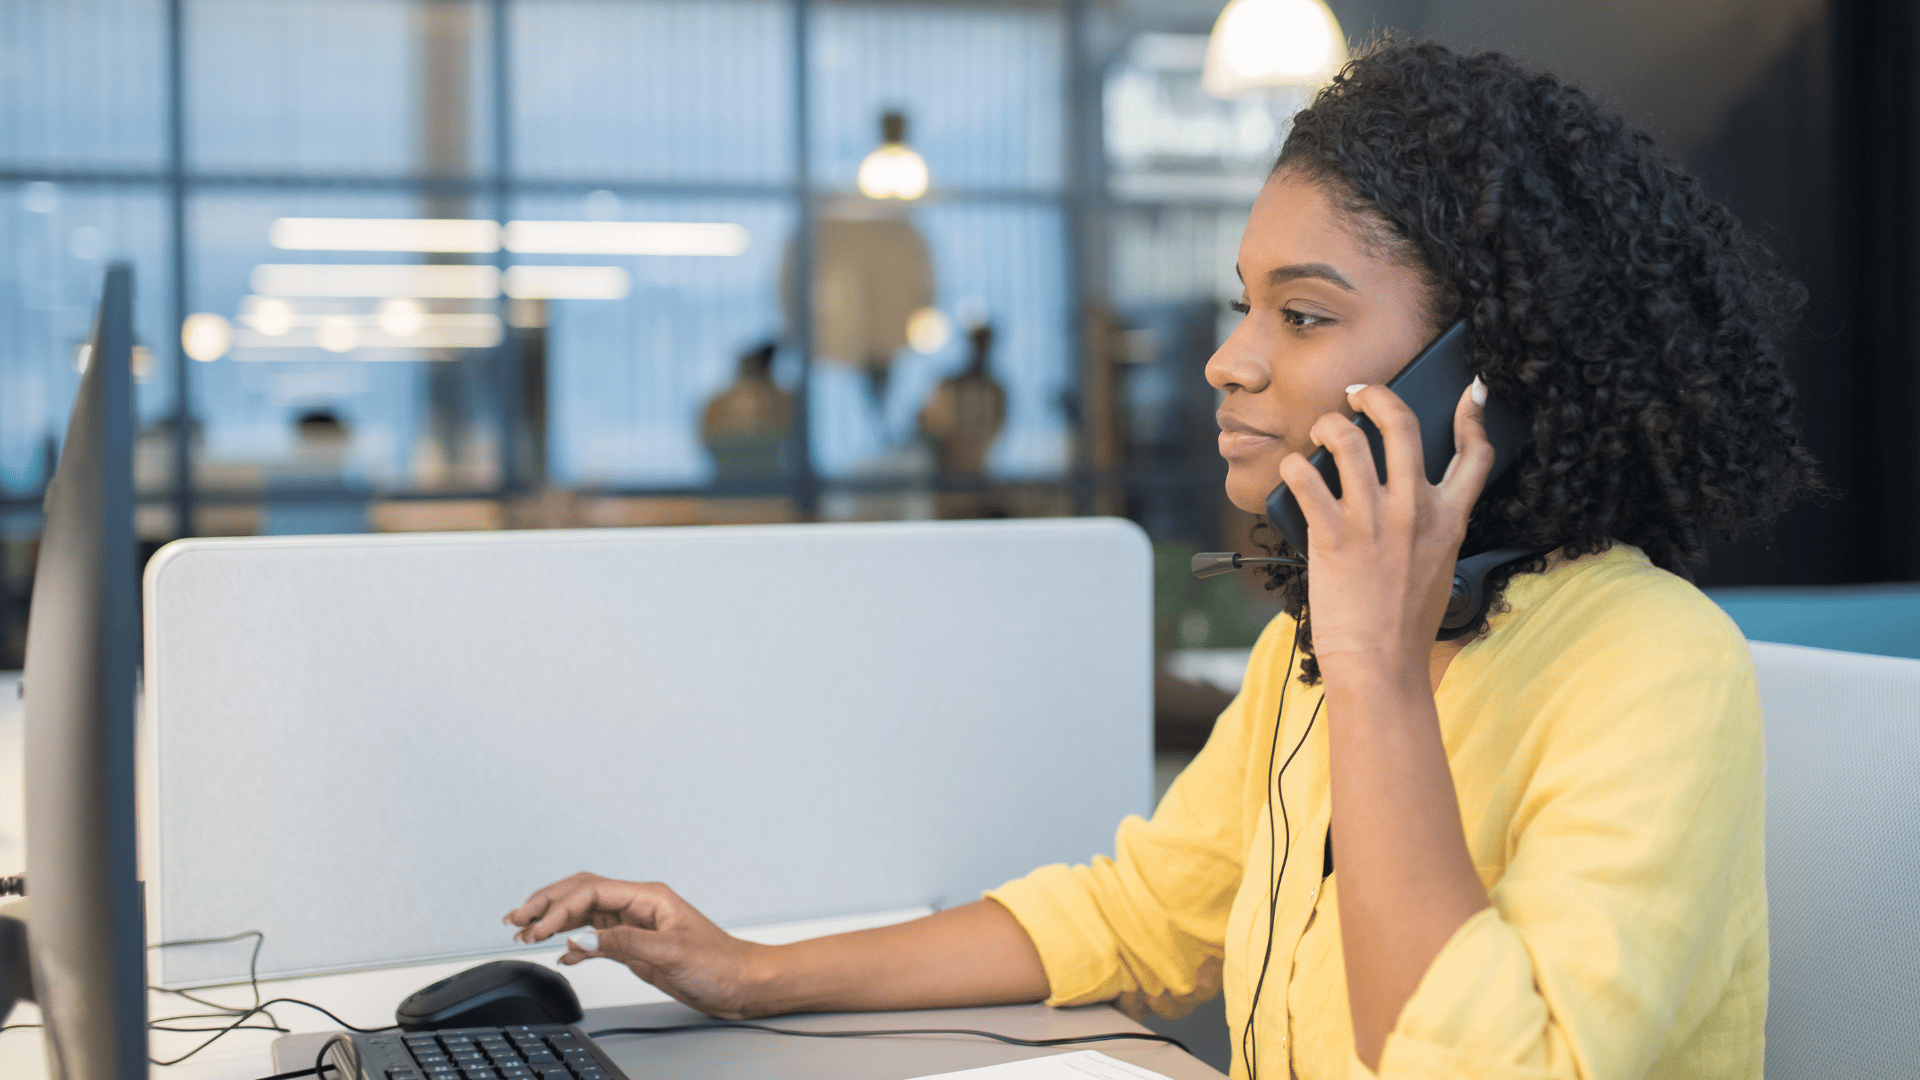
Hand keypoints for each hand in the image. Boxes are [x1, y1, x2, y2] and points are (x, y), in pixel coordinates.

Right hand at [504, 872, 773, 1018]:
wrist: (742, 983)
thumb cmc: (720, 963)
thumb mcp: (673, 952)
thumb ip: (627, 942)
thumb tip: (585, 938)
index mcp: (648, 897)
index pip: (591, 892)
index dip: (559, 908)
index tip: (539, 930)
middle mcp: (639, 905)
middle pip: (582, 893)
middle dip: (547, 903)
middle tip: (516, 920)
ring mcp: (636, 925)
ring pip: (585, 914)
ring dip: (555, 921)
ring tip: (527, 933)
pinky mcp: (636, 945)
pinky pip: (597, 937)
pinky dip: (575, 942)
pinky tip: (562, 953)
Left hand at [1276, 378, 1495, 678]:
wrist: (1381, 664)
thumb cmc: (1404, 624)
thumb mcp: (1438, 566)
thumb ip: (1431, 526)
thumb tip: (1410, 495)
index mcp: (1449, 518)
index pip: (1475, 455)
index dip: (1473, 415)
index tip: (1468, 391)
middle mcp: (1414, 509)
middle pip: (1401, 424)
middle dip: (1375, 395)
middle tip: (1357, 393)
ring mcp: (1373, 519)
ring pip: (1346, 439)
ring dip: (1326, 425)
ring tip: (1318, 431)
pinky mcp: (1332, 534)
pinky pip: (1304, 476)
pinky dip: (1292, 467)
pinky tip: (1292, 472)